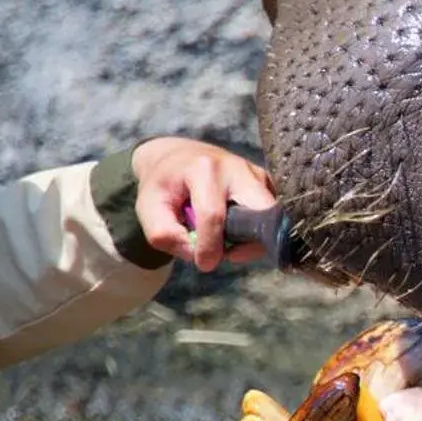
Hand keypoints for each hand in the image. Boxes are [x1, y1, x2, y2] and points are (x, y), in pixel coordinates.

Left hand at [131, 137, 276, 271]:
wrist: (178, 157)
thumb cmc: (163, 185)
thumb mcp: (148, 208)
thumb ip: (164, 235)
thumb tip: (199, 255)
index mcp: (204, 169)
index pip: (214, 215)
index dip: (210, 246)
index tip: (204, 263)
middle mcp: (237, 167)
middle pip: (261, 211)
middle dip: (251, 242)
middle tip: (230, 253)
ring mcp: (257, 173)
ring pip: (272, 216)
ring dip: (253, 237)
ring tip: (227, 240)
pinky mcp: (268, 182)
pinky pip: (273, 215)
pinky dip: (257, 230)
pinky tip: (235, 229)